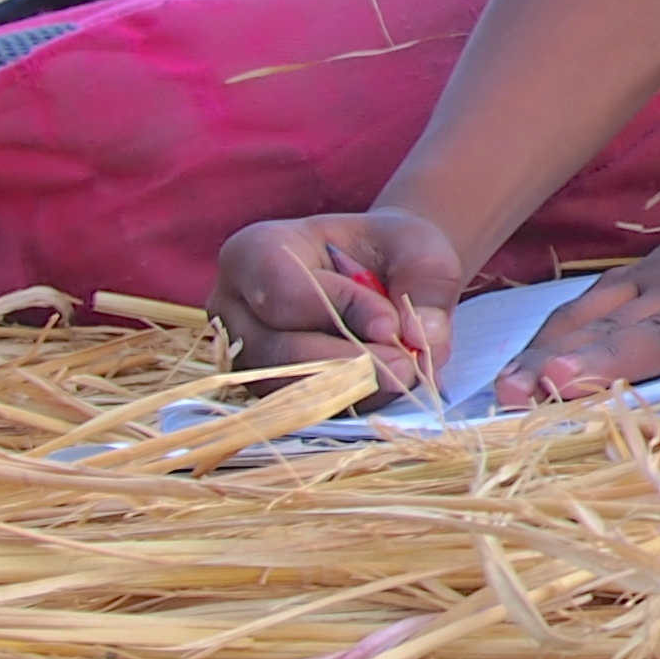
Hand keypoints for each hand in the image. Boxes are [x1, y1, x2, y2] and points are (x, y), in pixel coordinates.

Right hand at [213, 207, 464, 392]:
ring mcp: (245, 357)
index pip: (282, 288)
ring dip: (351, 389)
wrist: (380, 276)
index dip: (337, 310)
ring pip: (288, 388)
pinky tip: (389, 392)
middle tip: (406, 366)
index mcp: (254, 252)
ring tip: (404, 377)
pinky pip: (302, 412)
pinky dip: (350, 405)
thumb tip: (423, 336)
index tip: (390, 323)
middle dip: (347, 361)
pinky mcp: (268, 393)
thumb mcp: (417, 246)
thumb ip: (426, 282)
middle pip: (278, 348)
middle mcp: (234, 308)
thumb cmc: (388, 252)